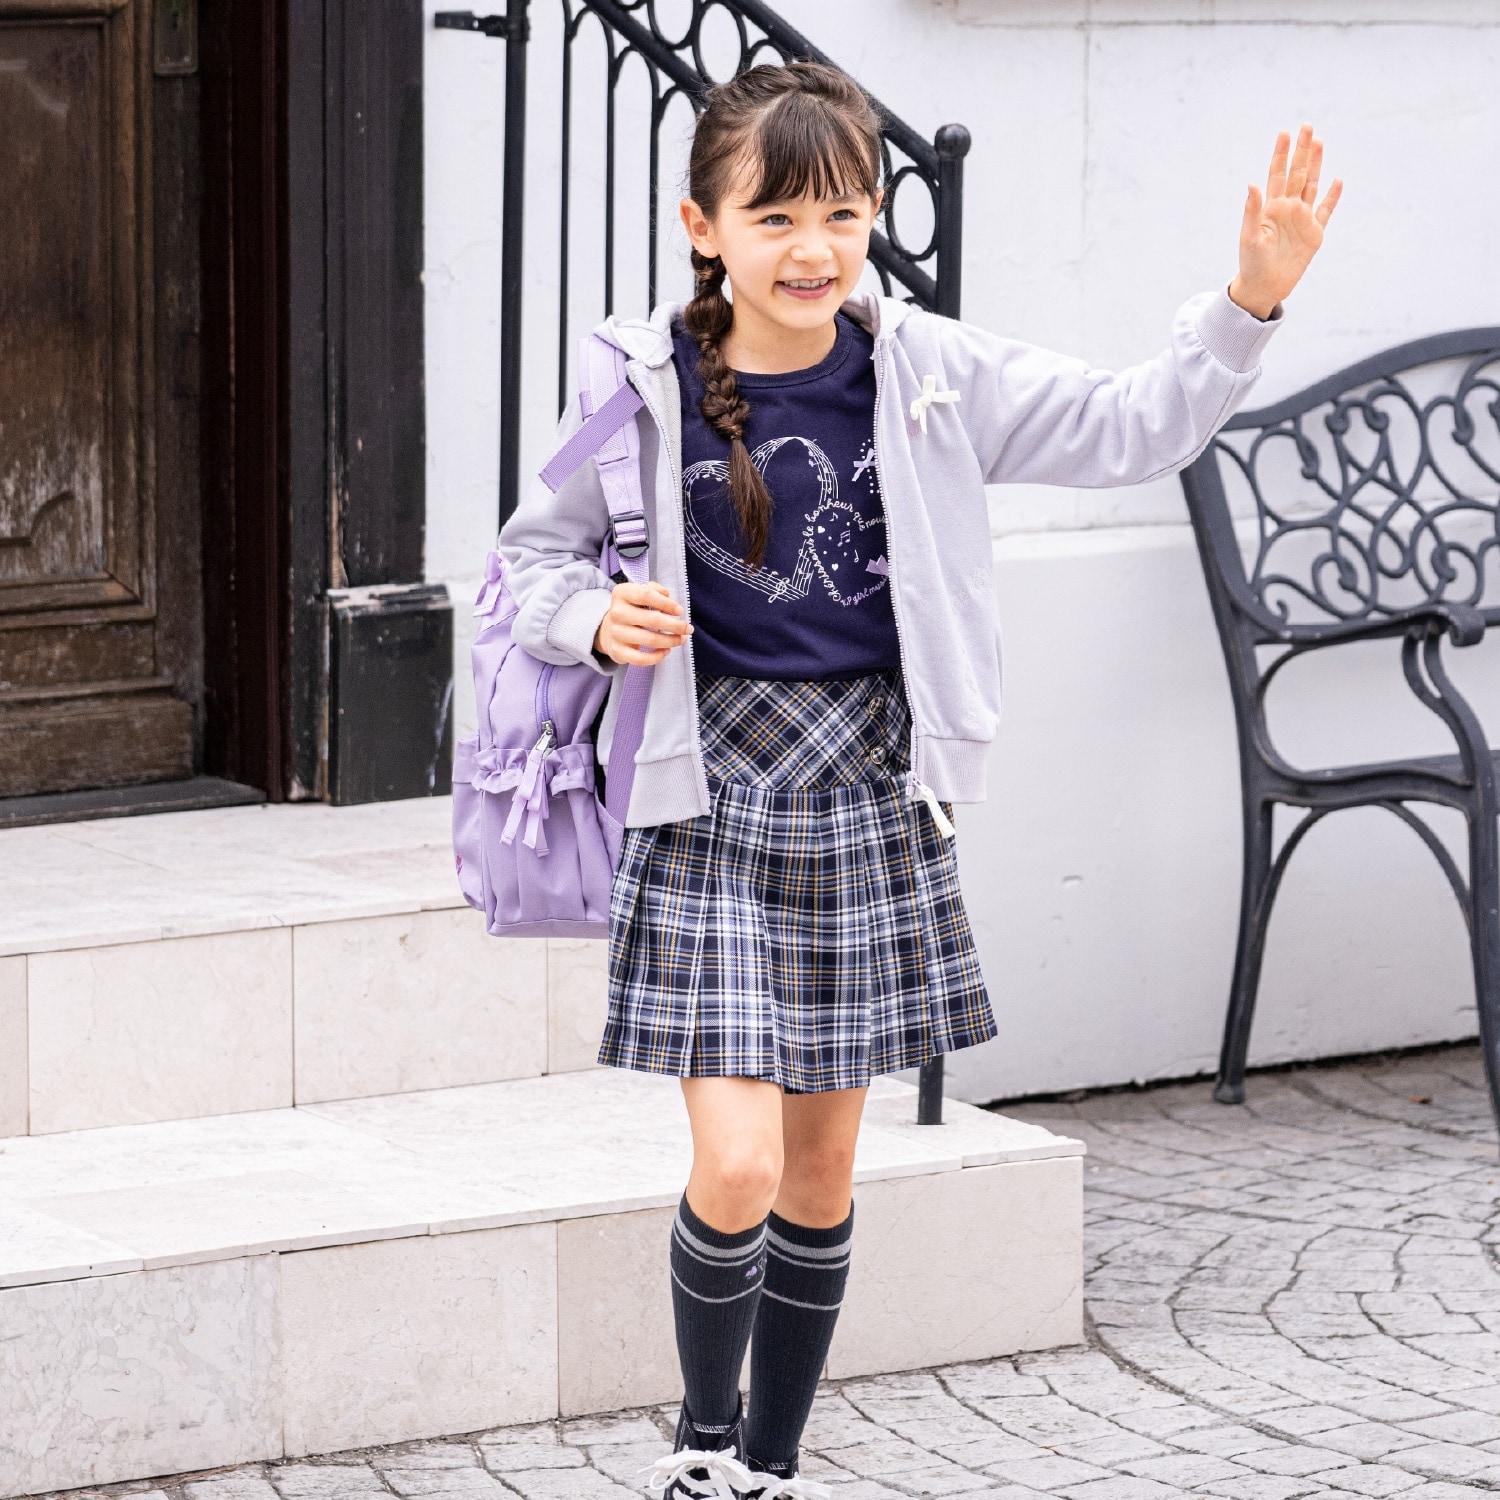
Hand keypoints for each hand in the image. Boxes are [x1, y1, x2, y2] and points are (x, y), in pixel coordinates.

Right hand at [594, 580, 693, 664]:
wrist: (609, 629)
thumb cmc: (633, 609)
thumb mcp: (640, 592)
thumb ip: (654, 590)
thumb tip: (668, 596)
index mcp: (622, 593)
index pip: (646, 595)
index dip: (667, 603)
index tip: (680, 611)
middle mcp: (616, 612)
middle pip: (652, 619)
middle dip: (676, 625)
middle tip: (688, 629)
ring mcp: (616, 633)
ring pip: (650, 640)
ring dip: (671, 641)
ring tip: (681, 639)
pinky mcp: (617, 651)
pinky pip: (640, 658)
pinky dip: (657, 657)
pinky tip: (666, 651)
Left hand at [1230, 123, 1342, 318]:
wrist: (1264, 286)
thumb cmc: (1251, 262)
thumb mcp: (1250, 236)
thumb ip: (1252, 210)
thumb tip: (1252, 183)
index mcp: (1271, 208)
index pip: (1277, 174)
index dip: (1281, 154)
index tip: (1285, 133)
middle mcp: (1288, 208)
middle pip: (1297, 174)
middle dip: (1302, 151)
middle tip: (1307, 126)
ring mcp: (1302, 219)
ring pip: (1312, 186)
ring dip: (1316, 165)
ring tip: (1320, 142)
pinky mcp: (1314, 234)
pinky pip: (1325, 211)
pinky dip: (1332, 197)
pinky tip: (1337, 180)